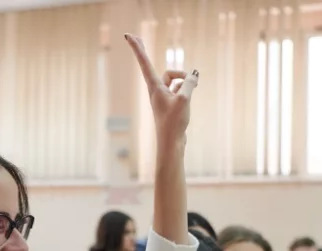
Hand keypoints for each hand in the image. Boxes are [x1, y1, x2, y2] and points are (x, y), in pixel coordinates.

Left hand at [125, 33, 197, 148]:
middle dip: (143, 52)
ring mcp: (162, 97)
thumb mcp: (185, 99)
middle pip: (151, 66)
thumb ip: (189, 83)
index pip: (145, 63)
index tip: (128, 35)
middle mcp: (156, 91)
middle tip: (134, 37)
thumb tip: (193, 74)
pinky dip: (186, 87)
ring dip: (184, 79)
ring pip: (173, 79)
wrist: (171, 143)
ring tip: (194, 84)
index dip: (137, 48)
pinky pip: (178, 88)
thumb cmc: (174, 123)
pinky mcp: (170, 103)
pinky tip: (193, 87)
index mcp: (155, 88)